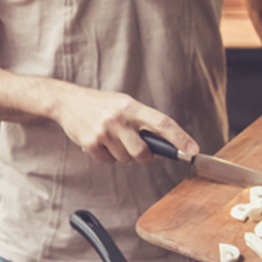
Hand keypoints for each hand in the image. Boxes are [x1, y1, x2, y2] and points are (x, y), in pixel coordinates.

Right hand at [52, 86, 198, 163]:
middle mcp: (118, 119)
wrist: (68, 101)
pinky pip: (109, 161)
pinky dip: (108, 155)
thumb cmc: (100, 103)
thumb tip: (165, 142)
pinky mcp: (90, 144)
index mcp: (131, 106)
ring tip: (113, 139)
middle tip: (143, 153)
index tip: (192, 151)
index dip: (180, 139)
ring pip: (125, 158)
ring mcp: (103, 132)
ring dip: (123, 154)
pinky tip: (101, 142)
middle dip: (146, 157)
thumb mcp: (124, 104)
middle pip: (143, 152)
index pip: (162, 124)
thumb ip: (143, 121)